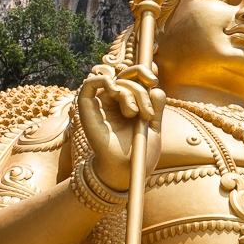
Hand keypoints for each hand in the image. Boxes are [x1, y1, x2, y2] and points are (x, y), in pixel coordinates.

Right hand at [76, 64, 164, 190]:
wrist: (126, 170)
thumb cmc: (139, 152)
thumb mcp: (154, 127)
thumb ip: (156, 107)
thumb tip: (156, 89)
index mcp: (131, 102)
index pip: (134, 77)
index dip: (143, 72)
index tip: (154, 81)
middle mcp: (115, 101)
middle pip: (127, 77)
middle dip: (141, 89)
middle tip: (148, 112)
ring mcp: (101, 104)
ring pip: (116, 82)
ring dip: (131, 94)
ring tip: (136, 115)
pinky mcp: (87, 109)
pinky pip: (89, 84)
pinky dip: (102, 80)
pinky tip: (115, 91)